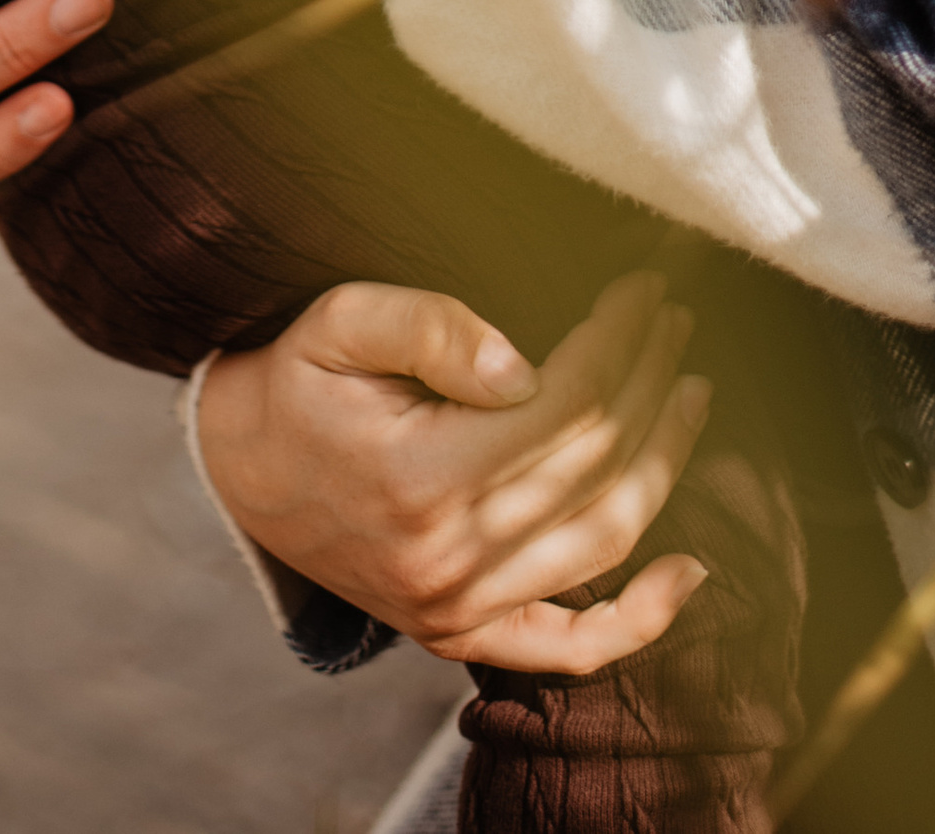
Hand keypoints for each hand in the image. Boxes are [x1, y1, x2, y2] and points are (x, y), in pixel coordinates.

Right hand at [196, 273, 711, 674]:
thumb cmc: (299, 384)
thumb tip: (524, 369)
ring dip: (664, 462)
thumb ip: (430, 330)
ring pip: (604, 540)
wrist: (243, 470)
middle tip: (674, 319)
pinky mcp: (462, 634)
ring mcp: (459, 610)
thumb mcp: (340, 323)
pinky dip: (641, 619)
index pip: (566, 406)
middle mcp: (449, 560)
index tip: (642, 288)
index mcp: (423, 479)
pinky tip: (691, 572)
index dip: (619, 341)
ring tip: (688, 391)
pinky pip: (571, 647)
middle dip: (650, 380)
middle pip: (595, 464)